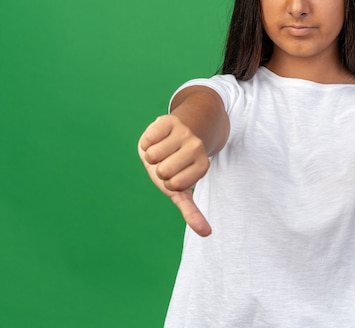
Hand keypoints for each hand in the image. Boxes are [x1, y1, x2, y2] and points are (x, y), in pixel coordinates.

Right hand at [138, 115, 211, 235]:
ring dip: (151, 154)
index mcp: (203, 166)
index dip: (168, 183)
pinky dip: (147, 141)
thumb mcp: (182, 189)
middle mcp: (197, 147)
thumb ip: (192, 211)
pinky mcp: (168, 120)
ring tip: (163, 149)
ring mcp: (184, 133)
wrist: (182, 129)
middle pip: (162, 171)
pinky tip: (158, 137)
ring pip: (152, 155)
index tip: (177, 175)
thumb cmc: (178, 165)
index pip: (175, 187)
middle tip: (168, 161)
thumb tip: (207, 233)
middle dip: (159, 169)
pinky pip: (147, 139)